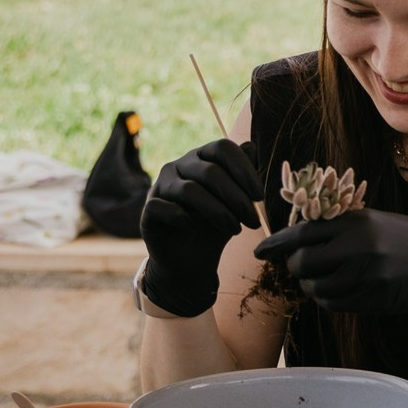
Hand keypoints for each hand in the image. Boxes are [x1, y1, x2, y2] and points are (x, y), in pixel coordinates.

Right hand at [137, 138, 263, 317]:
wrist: (191, 260)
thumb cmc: (216, 225)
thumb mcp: (237, 202)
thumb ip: (244, 176)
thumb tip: (251, 147)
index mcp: (202, 158)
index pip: (222, 148)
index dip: (243, 169)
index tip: (259, 196)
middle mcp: (179, 166)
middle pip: (210, 171)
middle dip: (236, 198)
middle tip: (252, 220)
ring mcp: (160, 186)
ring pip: (189, 190)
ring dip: (217, 212)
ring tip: (234, 230)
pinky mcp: (148, 210)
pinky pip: (163, 207)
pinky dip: (183, 218)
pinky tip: (195, 227)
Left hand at [254, 210, 407, 324]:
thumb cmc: (406, 239)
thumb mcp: (374, 222)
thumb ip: (340, 227)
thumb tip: (296, 237)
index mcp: (357, 222)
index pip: (304, 231)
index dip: (278, 243)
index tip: (262, 251)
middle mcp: (360, 246)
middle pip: (304, 261)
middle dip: (295, 266)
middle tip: (300, 267)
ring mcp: (366, 274)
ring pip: (316, 286)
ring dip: (311, 286)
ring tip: (321, 280)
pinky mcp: (372, 297)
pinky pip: (333, 303)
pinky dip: (327, 299)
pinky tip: (336, 291)